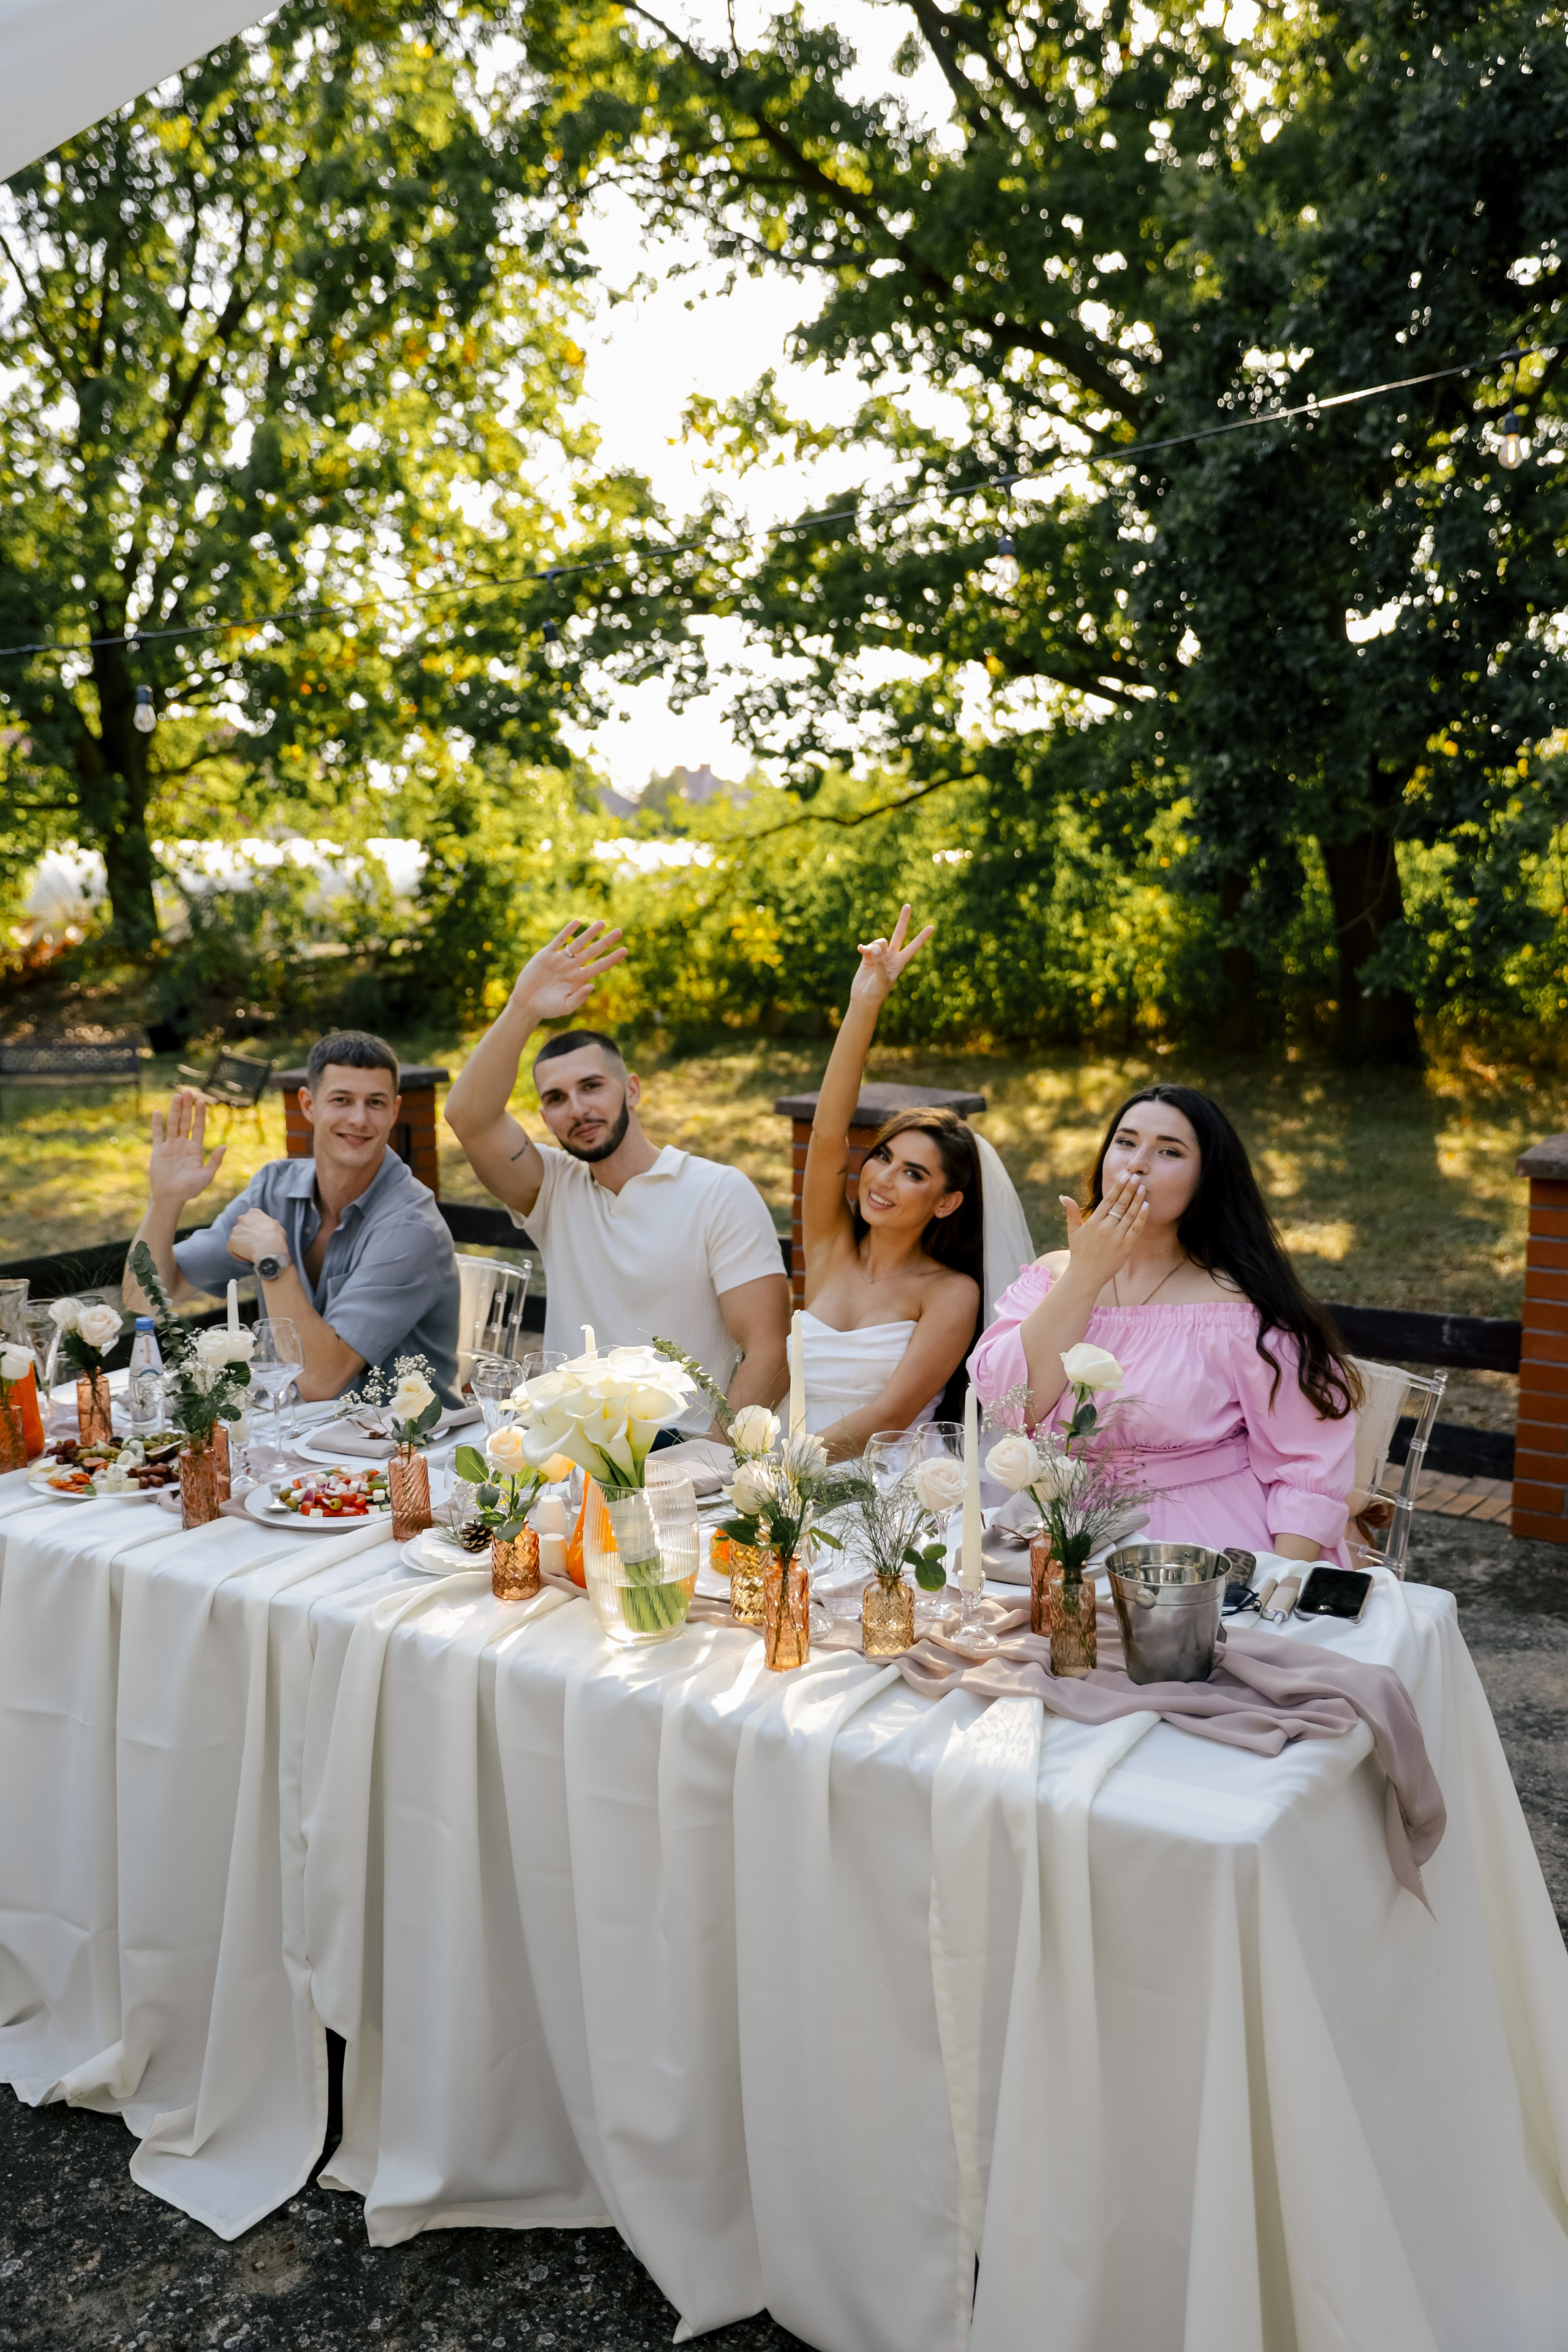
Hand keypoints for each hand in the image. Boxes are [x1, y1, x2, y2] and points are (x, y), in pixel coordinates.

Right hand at [149, 1091, 225, 1206]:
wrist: (170, 1198)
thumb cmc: (189, 1190)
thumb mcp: (205, 1177)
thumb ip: (214, 1162)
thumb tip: (224, 1146)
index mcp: (195, 1149)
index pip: (198, 1127)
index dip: (200, 1115)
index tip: (202, 1101)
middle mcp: (183, 1145)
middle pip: (186, 1122)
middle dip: (187, 1107)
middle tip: (188, 1091)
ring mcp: (170, 1146)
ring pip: (173, 1124)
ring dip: (174, 1110)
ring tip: (177, 1096)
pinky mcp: (158, 1151)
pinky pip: (157, 1135)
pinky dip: (157, 1124)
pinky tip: (157, 1112)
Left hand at [228, 1209, 289, 1268]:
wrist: (270, 1250)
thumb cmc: (277, 1239)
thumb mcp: (278, 1227)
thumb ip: (272, 1224)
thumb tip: (273, 1223)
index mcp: (254, 1213)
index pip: (249, 1218)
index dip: (253, 1227)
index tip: (258, 1234)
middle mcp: (242, 1218)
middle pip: (240, 1227)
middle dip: (245, 1234)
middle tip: (253, 1243)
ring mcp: (235, 1230)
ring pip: (235, 1237)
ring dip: (241, 1244)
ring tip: (250, 1252)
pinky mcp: (231, 1241)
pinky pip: (231, 1248)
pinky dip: (237, 1253)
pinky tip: (245, 1258)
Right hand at [511, 920, 626, 1021]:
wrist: (526, 1003)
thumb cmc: (547, 1008)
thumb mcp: (564, 1007)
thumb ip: (579, 998)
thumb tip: (592, 985)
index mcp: (579, 979)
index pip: (600, 966)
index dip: (612, 958)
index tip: (625, 950)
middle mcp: (572, 967)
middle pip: (593, 951)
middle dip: (606, 942)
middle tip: (620, 931)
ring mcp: (560, 960)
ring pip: (579, 943)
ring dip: (590, 933)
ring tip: (603, 923)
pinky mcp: (546, 955)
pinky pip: (559, 940)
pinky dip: (567, 931)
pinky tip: (577, 922)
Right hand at [850, 904, 933, 1003]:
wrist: (863, 998)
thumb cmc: (877, 992)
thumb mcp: (881, 978)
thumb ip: (879, 962)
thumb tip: (874, 946)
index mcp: (900, 962)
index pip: (913, 947)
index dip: (922, 937)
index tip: (932, 927)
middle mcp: (891, 956)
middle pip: (898, 934)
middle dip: (903, 920)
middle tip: (908, 905)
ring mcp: (879, 955)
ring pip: (879, 941)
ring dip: (873, 946)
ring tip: (868, 956)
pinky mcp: (867, 956)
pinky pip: (866, 946)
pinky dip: (863, 947)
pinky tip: (860, 950)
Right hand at [1058, 1170, 1149, 1290]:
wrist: (1085, 1276)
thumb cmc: (1079, 1253)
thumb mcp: (1073, 1231)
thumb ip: (1071, 1212)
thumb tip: (1063, 1196)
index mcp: (1093, 1222)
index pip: (1108, 1200)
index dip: (1118, 1187)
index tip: (1125, 1176)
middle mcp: (1105, 1228)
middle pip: (1120, 1204)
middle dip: (1129, 1189)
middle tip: (1137, 1177)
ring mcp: (1116, 1238)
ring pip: (1130, 1214)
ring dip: (1137, 1200)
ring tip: (1143, 1188)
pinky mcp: (1125, 1247)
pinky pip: (1136, 1229)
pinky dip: (1141, 1217)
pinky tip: (1146, 1205)